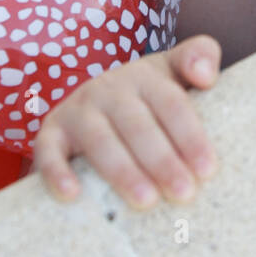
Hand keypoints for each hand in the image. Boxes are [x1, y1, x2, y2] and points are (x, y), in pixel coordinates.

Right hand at [30, 33, 221, 208]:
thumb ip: (200, 56)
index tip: (207, 170)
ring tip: (146, 200)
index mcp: (144, 76)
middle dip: (162, 160)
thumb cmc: (148, 95)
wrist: (97, 97)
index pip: (171, 104)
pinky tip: (72, 195)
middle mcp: (109, 89)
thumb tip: (205, 75)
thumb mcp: (174, 69)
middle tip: (183, 193)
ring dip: (122, 171)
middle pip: (137, 125)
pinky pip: (48, 151)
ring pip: (99, 140)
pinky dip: (57, 172)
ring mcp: (78, 110)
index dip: (190, 136)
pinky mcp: (51, 132)